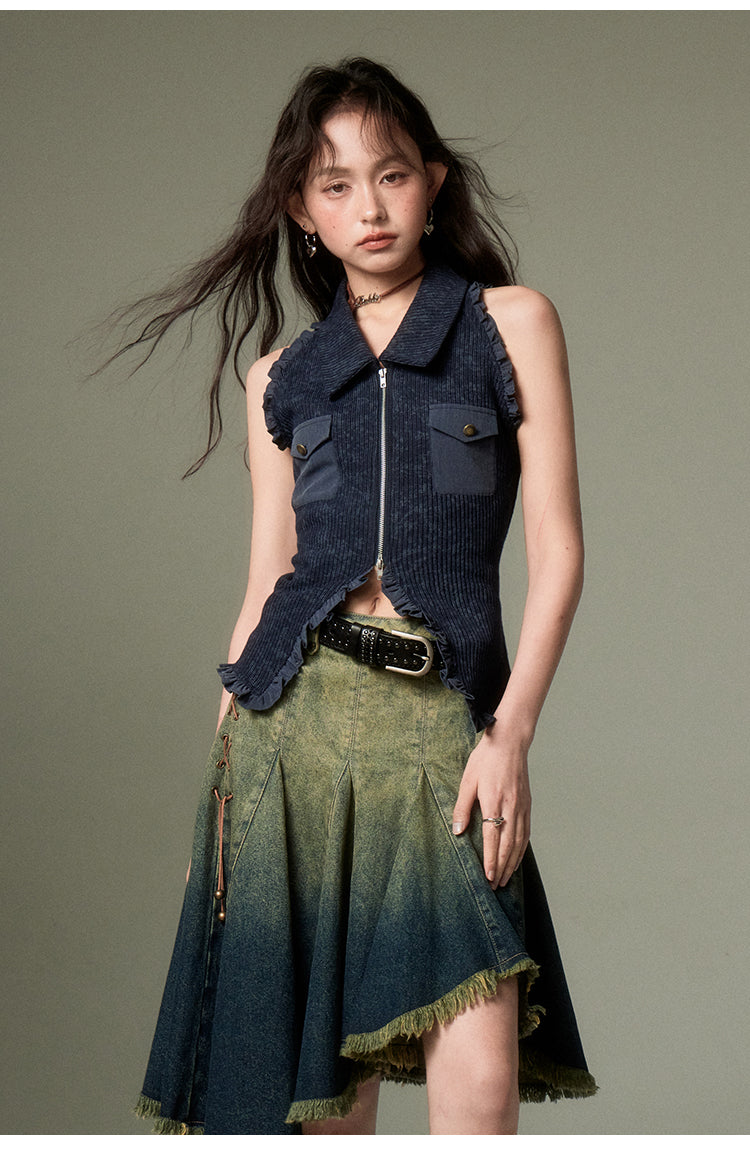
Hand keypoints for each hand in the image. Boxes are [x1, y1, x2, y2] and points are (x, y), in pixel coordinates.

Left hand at [451, 729, 530, 888]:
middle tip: (495, 886)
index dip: (490, 860)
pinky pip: (526, 833)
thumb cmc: (485, 760)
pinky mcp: (527, 805)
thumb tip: (457, 830)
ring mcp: (522, 807)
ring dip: (512, 863)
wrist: (509, 743)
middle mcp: (511, 807)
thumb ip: (462, 807)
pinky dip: (521, 850)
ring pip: (519, 842)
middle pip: (508, 845)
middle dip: (501, 868)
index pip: (492, 838)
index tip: (488, 878)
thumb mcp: (467, 780)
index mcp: (494, 801)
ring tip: (505, 879)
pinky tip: (516, 859)